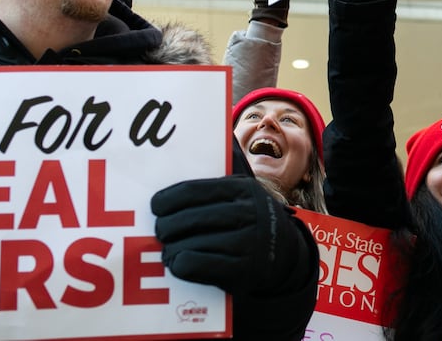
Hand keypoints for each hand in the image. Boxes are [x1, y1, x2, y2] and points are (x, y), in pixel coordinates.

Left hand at [151, 176, 296, 295]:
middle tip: (160, 232)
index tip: (155, 207)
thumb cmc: (250, 222)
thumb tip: (178, 172)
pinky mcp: (244, 269)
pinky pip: (198, 265)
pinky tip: (179, 264)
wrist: (285, 255)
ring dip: (171, 250)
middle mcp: (249, 213)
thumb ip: (216, 186)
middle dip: (165, 227)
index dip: (168, 199)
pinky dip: (181, 265)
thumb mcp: (243, 195)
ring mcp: (248, 242)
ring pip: (190, 244)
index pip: (194, 190)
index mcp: (243, 189)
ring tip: (168, 251)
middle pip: (189, 219)